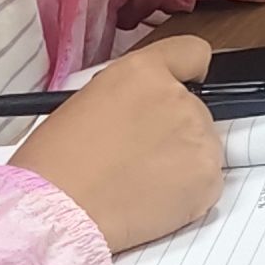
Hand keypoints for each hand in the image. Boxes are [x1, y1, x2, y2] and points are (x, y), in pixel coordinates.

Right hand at [15, 35, 223, 251]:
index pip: (192, 53)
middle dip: (173, 129)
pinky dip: (187, 193)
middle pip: (195, 108)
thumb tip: (142, 108)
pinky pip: (206, 182)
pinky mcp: (209, 179)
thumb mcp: (84, 103)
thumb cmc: (55, 164)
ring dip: (181, 161)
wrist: (57, 212)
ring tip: (136, 183)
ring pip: (203, 146)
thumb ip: (128, 96)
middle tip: (138, 154)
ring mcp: (200, 139)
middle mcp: (179, 99)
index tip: (183, 84)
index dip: (187, 72)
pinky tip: (149, 202)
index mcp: (143, 73)